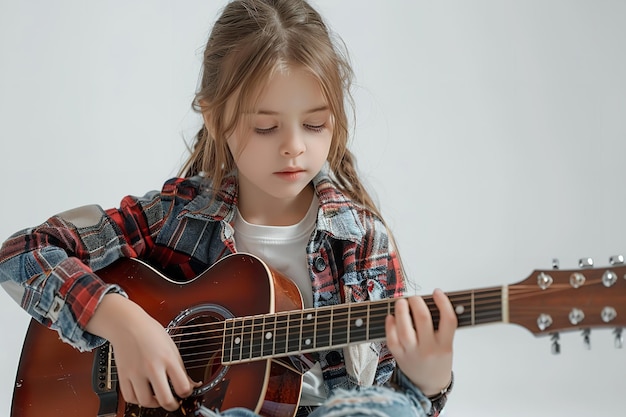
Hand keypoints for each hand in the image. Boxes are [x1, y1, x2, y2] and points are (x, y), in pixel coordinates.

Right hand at [86, 293, 198, 410]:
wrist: (127, 324)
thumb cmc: (150, 332)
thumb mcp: (172, 346)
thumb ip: (180, 367)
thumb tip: (191, 383)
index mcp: (168, 358)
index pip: (182, 386)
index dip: (187, 393)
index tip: (186, 392)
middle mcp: (152, 366)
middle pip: (164, 398)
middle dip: (172, 405)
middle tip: (174, 404)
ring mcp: (136, 372)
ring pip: (145, 402)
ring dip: (154, 404)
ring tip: (158, 399)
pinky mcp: (123, 375)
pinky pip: (130, 397)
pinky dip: (137, 400)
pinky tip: (143, 395)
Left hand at [385, 289, 456, 395]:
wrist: (429, 384)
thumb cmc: (438, 359)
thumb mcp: (447, 344)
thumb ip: (441, 326)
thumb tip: (429, 301)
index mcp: (445, 345)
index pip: (448, 319)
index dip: (443, 302)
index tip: (437, 292)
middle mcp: (429, 349)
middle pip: (423, 319)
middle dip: (417, 302)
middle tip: (414, 298)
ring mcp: (413, 353)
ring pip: (404, 328)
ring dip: (401, 310)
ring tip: (401, 302)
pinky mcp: (399, 356)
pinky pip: (391, 338)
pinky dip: (390, 325)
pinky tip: (391, 317)